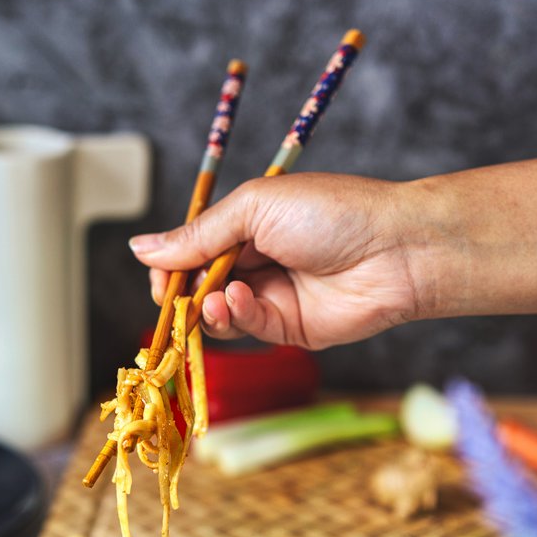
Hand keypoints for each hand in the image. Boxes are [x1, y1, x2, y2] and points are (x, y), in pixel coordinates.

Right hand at [129, 173, 418, 349]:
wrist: (395, 248)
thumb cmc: (332, 212)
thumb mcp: (254, 208)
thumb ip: (198, 234)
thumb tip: (141, 248)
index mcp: (247, 226)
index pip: (192, 252)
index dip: (170, 267)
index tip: (157, 277)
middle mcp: (256, 262)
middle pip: (200, 287)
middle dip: (183, 293)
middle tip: (173, 297)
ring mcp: (273, 298)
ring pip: (219, 315)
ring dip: (207, 309)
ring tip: (213, 299)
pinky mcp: (290, 329)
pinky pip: (248, 329)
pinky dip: (236, 317)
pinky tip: (240, 300)